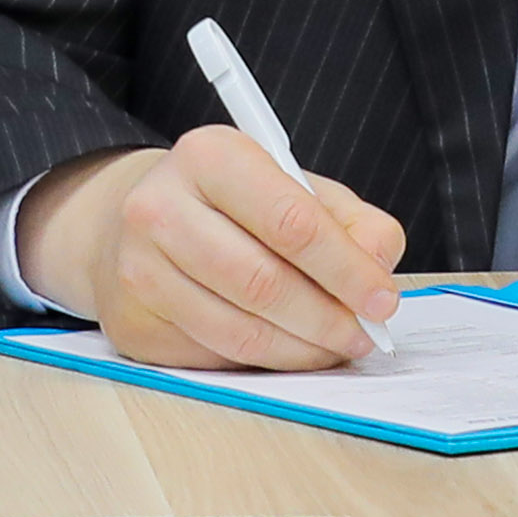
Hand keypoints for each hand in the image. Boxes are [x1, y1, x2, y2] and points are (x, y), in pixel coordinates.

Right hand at [26, 127, 405, 372]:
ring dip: (302, 349)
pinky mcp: (134, 323)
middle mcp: (160, 207)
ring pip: (240, 330)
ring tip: (335, 345)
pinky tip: (290, 347)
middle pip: (263, 282)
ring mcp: (139, 269)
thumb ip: (353, 222)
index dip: (346, 268)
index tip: (382, 300)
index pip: (290, 221)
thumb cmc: (234, 206)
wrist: (141, 223)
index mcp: (209, 156)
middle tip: (364, 333)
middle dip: (328, 318)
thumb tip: (379, 268)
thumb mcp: (298, 189)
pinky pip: (217, 356)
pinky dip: (267, 360)